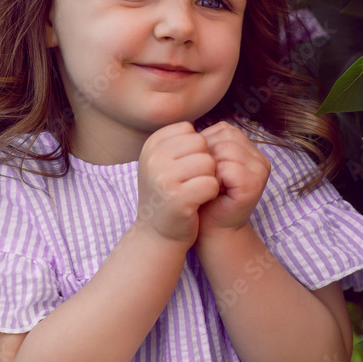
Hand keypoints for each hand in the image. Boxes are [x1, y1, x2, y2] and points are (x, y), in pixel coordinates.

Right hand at [134, 121, 219, 247]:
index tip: (184, 169)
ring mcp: (164, 177)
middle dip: (205, 163)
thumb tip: (207, 128)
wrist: (157, 233)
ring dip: (209, 178)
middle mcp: (153, 158)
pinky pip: (211, 183)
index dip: (196, 150)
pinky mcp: (178, 198)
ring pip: (209, 163)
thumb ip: (179, 142)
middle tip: (192, 181)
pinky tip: (199, 202)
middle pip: (201, 144)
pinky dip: (211, 193)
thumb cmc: (167, 194)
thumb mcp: (163, 163)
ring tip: (195, 192)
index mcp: (151, 145)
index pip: (190, 131)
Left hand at [195, 122, 270, 239]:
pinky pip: (228, 168)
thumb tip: (189, 126)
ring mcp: (260, 171)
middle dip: (206, 154)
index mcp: (250, 148)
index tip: (200, 167)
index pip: (223, 129)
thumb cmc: (204, 195)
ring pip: (226, 150)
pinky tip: (212, 191)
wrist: (210, 228)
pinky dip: (214, 178)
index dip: (205, 145)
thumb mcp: (205, 164)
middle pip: (225, 137)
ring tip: (207, 183)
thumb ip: (206, 143)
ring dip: (209, 167)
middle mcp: (260, 157)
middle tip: (201, 177)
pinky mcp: (254, 184)